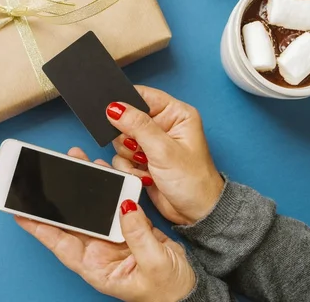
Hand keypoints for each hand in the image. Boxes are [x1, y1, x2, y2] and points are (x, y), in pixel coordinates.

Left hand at [16, 148, 194, 301]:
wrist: (190, 290)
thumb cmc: (169, 290)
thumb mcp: (154, 265)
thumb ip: (139, 236)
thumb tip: (124, 208)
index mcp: (96, 267)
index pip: (60, 244)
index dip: (39, 228)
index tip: (19, 211)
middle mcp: (99, 251)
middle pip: (71, 221)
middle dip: (58, 197)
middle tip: (45, 172)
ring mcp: (112, 238)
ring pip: (90, 209)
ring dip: (81, 187)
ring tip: (72, 162)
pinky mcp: (128, 227)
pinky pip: (112, 204)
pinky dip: (107, 187)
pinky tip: (99, 171)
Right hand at [107, 86, 223, 225]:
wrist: (195, 213)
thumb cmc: (194, 181)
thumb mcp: (163, 150)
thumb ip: (137, 126)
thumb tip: (115, 108)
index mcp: (176, 114)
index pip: (143, 96)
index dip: (126, 103)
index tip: (113, 114)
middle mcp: (163, 125)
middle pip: (127, 119)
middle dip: (129, 137)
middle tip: (139, 149)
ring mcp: (151, 143)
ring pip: (121, 140)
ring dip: (129, 155)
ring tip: (146, 165)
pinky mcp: (142, 159)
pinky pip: (120, 157)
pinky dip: (128, 168)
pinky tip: (145, 175)